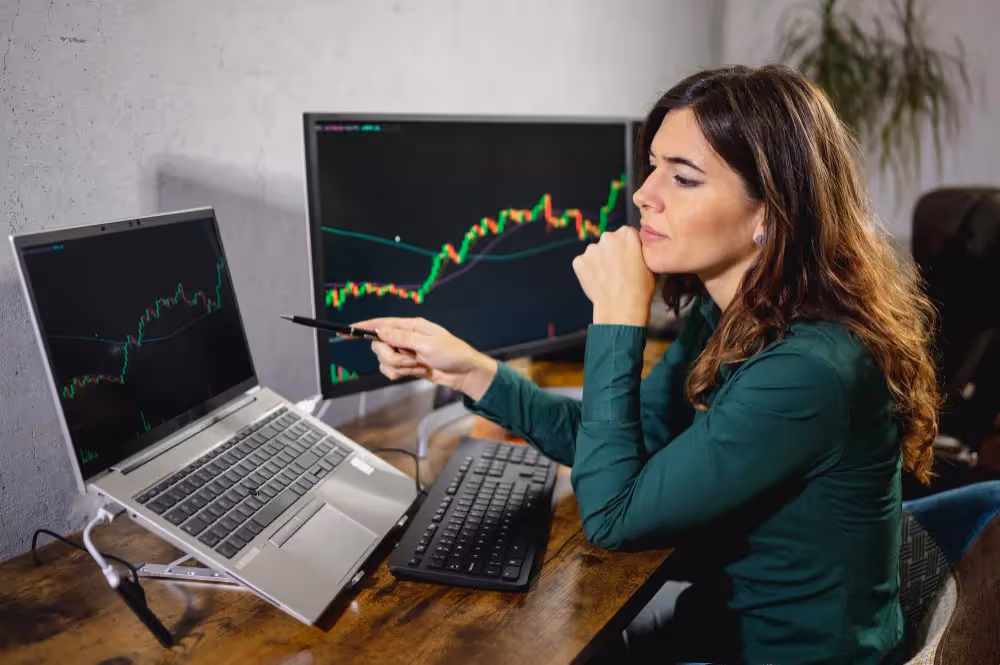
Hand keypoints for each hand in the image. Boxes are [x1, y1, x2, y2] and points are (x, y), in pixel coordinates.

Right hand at [347, 317, 497, 400]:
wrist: (463, 374)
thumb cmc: (452, 354)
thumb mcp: (427, 344)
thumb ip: (402, 338)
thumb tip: (381, 331)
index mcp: (411, 326)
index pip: (381, 324)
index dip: (362, 327)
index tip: (346, 330)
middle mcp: (405, 338)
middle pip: (380, 346)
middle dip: (394, 357)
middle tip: (412, 359)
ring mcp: (405, 353)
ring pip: (385, 361)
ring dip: (402, 367)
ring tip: (420, 365)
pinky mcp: (406, 366)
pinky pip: (391, 371)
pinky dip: (403, 374)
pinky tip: (418, 371)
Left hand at [572, 226, 655, 325]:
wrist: (622, 308)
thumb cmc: (640, 288)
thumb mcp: (651, 263)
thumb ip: (641, 250)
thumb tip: (637, 249)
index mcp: (627, 233)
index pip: (626, 235)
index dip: (628, 248)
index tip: (629, 259)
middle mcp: (608, 237)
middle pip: (609, 241)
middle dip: (612, 252)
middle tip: (618, 270)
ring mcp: (591, 249)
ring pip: (596, 252)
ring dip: (600, 261)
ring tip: (608, 278)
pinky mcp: (579, 262)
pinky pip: (583, 263)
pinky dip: (588, 270)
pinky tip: (598, 281)